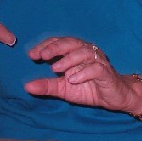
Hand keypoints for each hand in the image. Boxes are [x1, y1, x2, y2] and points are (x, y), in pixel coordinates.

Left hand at [24, 37, 139, 112]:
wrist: (114, 98)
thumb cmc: (90, 89)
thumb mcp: (64, 89)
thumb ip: (48, 86)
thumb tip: (26, 87)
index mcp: (76, 53)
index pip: (60, 42)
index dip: (46, 45)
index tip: (32, 55)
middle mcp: (88, 53)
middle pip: (72, 42)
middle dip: (56, 47)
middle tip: (43, 56)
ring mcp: (98, 62)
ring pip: (85, 52)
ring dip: (69, 59)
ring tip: (56, 68)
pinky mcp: (107, 72)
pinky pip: (96, 68)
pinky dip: (84, 72)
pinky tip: (73, 79)